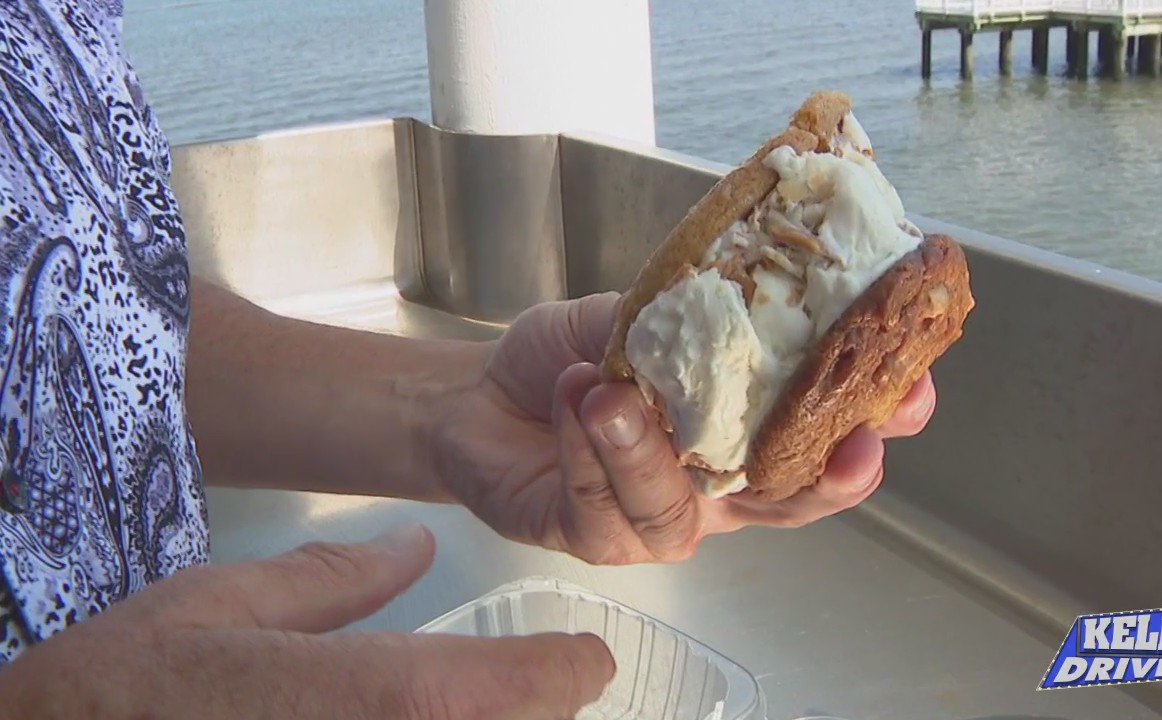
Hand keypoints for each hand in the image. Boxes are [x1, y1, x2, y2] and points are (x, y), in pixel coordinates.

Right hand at [0, 524, 613, 718]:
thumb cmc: (128, 686)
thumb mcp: (223, 602)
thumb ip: (334, 575)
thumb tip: (412, 542)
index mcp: (375, 699)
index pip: (521, 690)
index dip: (564, 670)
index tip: (585, 656)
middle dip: (533, 713)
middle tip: (528, 684)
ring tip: (481, 705)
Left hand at [438, 292, 935, 564]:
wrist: (479, 397)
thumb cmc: (567, 360)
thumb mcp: (631, 316)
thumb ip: (683, 314)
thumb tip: (739, 287)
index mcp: (740, 432)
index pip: (823, 436)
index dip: (876, 422)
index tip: (913, 393)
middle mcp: (713, 487)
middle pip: (792, 504)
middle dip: (831, 478)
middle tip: (852, 446)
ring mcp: (657, 520)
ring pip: (683, 511)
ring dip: (650, 449)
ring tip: (613, 392)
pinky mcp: (596, 538)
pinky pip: (605, 509)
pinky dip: (589, 450)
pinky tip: (576, 399)